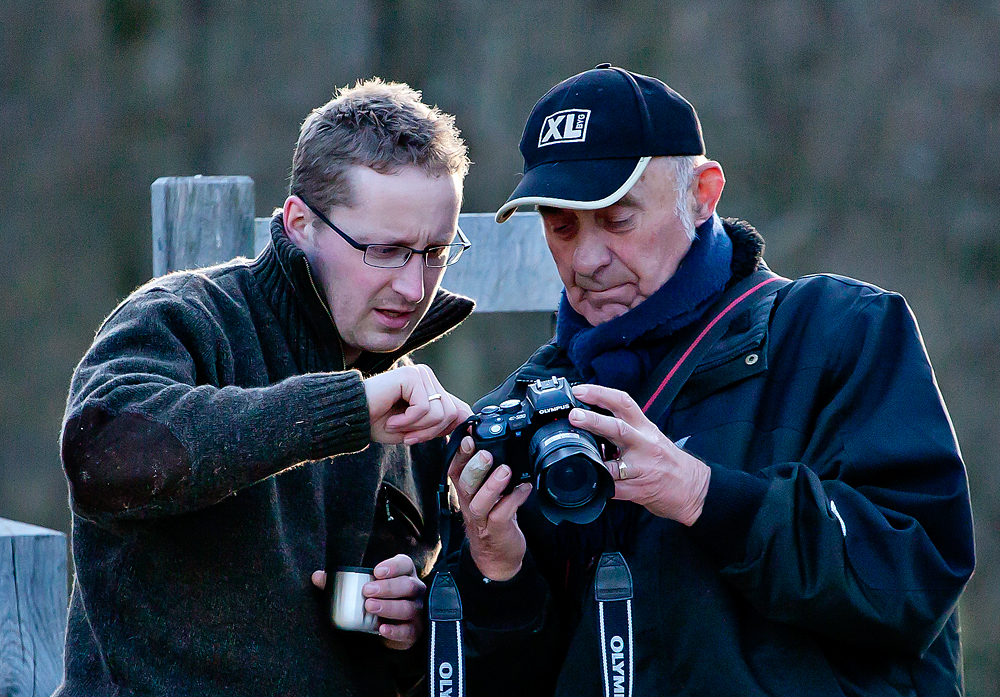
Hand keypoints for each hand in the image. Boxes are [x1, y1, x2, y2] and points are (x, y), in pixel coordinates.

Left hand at [311, 554, 426, 649]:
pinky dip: (395, 631)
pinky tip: (381, 629)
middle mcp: (414, 590)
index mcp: (404, 574)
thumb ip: (340, 582)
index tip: (376, 571)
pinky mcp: (413, 631)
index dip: (393, 566)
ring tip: (369, 607)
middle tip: (366, 591)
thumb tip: (317, 576)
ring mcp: (417, 611)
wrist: (389, 627)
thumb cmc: (377, 599)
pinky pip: (407, 631)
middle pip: (407, 585)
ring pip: (408, 607)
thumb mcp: (362, 587)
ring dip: (389, 607)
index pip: (405, 564)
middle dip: (387, 587)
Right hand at [364, 364, 471, 444]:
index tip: (422, 437)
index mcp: (430, 388)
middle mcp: (427, 378)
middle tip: (407, 436)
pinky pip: (423, 408)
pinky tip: (391, 419)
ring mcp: (420, 374)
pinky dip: (407, 421)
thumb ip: (440, 421)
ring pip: (439, 413)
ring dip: (417, 428)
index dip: (446, 429)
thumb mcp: (416, 428)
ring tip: (396, 426)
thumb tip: (467, 417)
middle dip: (429, 433)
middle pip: (451, 414)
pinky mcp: (411, 376)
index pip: (457, 409)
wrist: (351, 418)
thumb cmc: (378, 422)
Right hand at [448, 436, 531, 580]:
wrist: (497, 558)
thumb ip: (488, 474)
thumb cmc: (494, 521)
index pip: (456, 470)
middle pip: (464, 484)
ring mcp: (481, 520)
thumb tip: (500, 444)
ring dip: (491, 485)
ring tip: (506, 470)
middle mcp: (469, 505)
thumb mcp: (486, 495)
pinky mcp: (496, 532)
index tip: (468, 436)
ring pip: (479, 502)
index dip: (460, 453)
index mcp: (466, 493)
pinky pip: (502, 515)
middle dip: (474, 466)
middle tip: (487, 453)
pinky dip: (514, 499)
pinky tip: (524, 488)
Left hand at [569, 384, 710, 525]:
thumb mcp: (650, 436)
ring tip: (576, 453)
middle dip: (594, 421)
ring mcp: (642, 469)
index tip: (580, 390)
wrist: (693, 487)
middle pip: (618, 428)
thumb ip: (626, 427)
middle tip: (574, 416)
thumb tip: (591, 418)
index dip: (600, 394)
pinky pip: (614, 488)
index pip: (624, 403)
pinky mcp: (638, 490)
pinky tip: (589, 481)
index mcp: (645, 428)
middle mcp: (644, 445)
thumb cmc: (668, 460)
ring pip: (615, 464)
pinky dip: (600, 485)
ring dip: (595, 459)